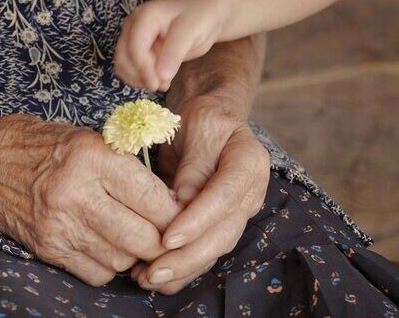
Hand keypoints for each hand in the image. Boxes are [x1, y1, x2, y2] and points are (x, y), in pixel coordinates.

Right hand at [0, 114, 179, 285]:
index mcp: (93, 158)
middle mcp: (77, 194)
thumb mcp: (89, 139)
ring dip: (135, 254)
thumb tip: (168, 201)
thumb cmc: (40, 145)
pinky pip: (96, 273)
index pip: (153, 198)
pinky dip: (109, 265)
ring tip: (132, 237)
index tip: (180, 216)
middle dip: (161, 241)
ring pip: (122, 259)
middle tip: (163, 233)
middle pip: (143, 238)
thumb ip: (128, 168)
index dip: (174, 213)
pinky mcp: (47, 249)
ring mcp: (60, 226)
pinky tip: (105, 246)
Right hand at [114, 0, 229, 91]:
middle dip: (139, 76)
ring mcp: (133, 39)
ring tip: (163, 84)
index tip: (157, 85)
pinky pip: (130, 69)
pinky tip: (159, 81)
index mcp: (144, 17)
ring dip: (138, 80)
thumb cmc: (198, 19)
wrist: (203, 17)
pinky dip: (141, 79)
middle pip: (124, 58)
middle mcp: (133, 26)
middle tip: (162, 86)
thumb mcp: (189, 33)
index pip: (134, 47)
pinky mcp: (138, 51)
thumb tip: (160, 78)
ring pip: (123, 66)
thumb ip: (174, 54)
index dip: (143, 69)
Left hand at [133, 97, 269, 293]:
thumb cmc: (202, 118)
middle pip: (224, 232)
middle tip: (154, 273)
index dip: (199, 220)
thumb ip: (193, 164)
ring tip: (148, 279)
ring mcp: (237, 210)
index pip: (226, 196)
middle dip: (189, 256)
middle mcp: (249, 192)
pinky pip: (205, 248)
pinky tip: (157, 276)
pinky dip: (182, 265)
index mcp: (249, 162)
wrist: (210, 120)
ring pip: (215, 247)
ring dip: (183, 268)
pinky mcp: (221, 222)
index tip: (168, 238)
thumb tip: (182, 203)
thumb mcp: (196, 127)